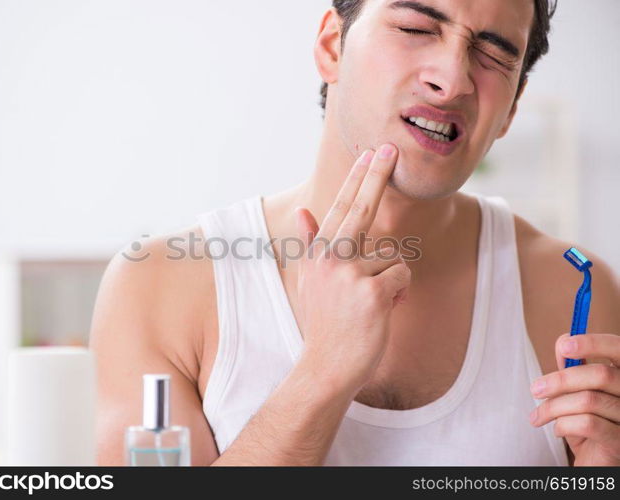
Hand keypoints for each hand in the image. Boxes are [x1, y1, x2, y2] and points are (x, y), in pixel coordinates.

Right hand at [294, 143, 410, 391]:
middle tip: (390, 149)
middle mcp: (331, 258)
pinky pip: (401, 275)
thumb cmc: (324, 322)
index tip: (369, 153)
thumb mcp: (311, 280)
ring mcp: (350, 274)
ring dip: (391, 278)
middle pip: (361, 209)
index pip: (340, 207)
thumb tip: (304, 212)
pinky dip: (398, 293)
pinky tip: (382, 310)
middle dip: (376, 175)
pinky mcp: (372, 292)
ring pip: (392, 256)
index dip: (357, 179)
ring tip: (371, 302)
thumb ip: (311, 244)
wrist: (326, 365)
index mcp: (319, 253)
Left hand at [528, 332, 619, 465]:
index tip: (564, 346)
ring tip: (538, 416)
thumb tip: (564, 342)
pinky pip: (589, 424)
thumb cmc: (588, 424)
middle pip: (601, 374)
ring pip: (589, 400)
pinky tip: (558, 430)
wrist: (596, 464)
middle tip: (535, 389)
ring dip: (553, 407)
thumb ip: (574, 368)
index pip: (619, 348)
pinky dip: (564, 425)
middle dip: (560, 380)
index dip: (593, 343)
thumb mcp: (578, 393)